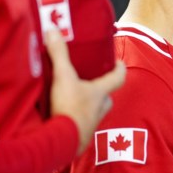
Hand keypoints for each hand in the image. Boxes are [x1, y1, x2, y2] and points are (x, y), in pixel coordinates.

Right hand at [45, 30, 125, 153]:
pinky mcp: (79, 137)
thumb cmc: (68, 108)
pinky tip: (62, 116)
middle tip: (90, 81)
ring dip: (87, 104)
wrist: (61, 143)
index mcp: (100, 93)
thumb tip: (53, 30)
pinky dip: (74, 119)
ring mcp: (90, 125)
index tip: (119, 62)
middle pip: (106, 97)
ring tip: (72, 97)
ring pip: (94, 111)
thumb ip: (58, 54)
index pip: (118, 78)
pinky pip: (80, 124)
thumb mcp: (62, 77)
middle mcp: (99, 109)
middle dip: (101, 89)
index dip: (120, 69)